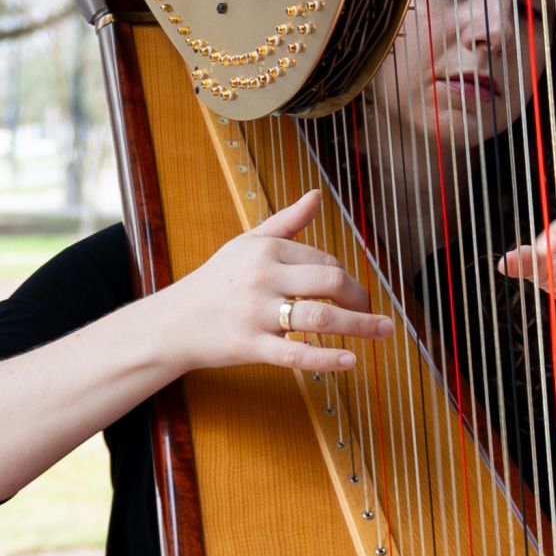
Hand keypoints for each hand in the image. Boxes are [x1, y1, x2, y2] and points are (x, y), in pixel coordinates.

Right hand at [154, 192, 387, 375]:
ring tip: (384, 332)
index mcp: (266, 250)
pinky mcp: (249, 346)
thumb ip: (287, 221)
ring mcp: (256, 313)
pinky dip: (326, 358)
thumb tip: (317, 195)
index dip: (345, 278)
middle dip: (360, 297)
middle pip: (330, 282)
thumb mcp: (247, 243)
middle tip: (375, 313)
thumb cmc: (214, 281)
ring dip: (360, 326)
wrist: (171, 324)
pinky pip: (295, 353)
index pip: (324, 260)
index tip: (352, 294)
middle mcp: (263, 277)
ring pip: (320, 317)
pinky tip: (350, 360)